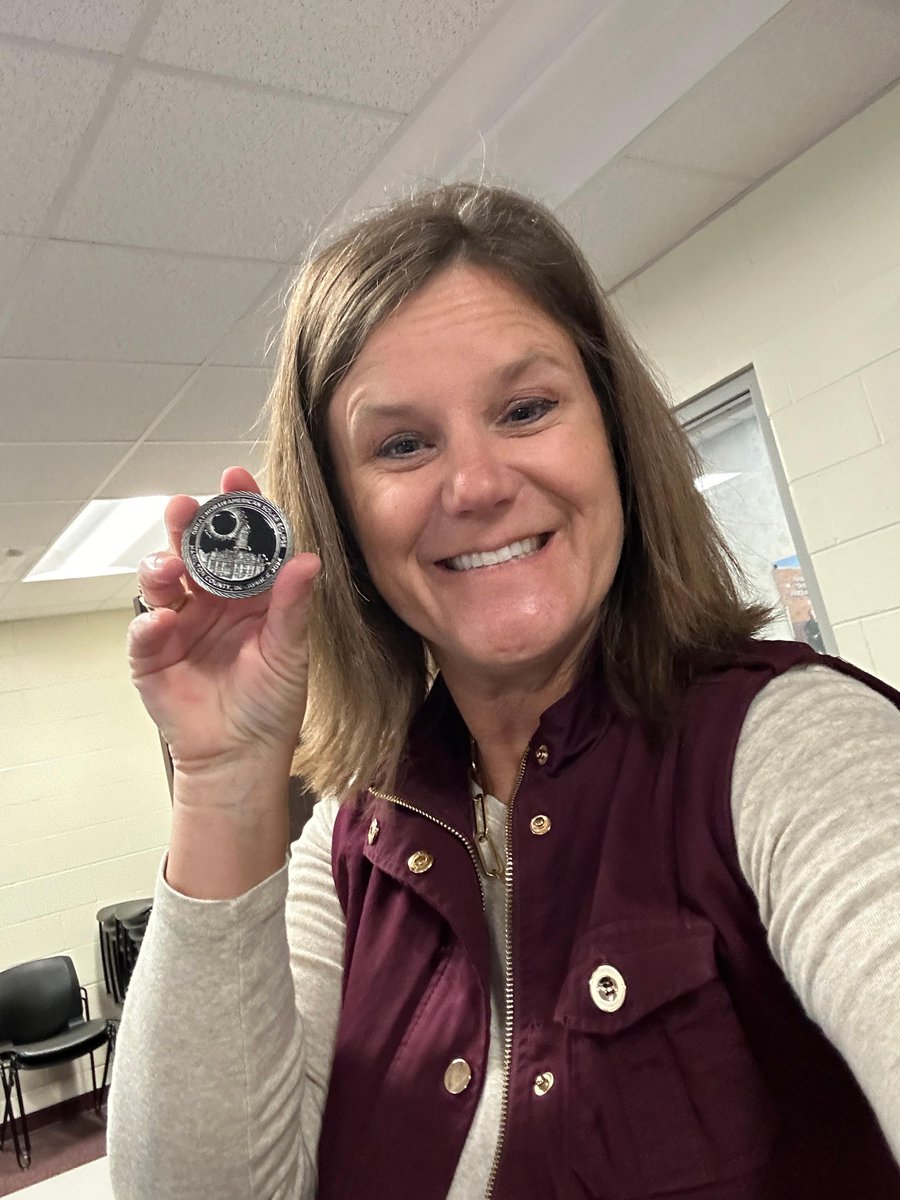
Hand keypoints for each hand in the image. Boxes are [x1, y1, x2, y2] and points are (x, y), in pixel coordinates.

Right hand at [128, 467, 319, 785]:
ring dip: (162, 564)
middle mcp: (211, 598)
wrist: (242, 755)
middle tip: (187, 507)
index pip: (244, 540)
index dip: (239, 507)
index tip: (235, 477)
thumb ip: (293, 607)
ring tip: (171, 567)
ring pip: (162, 578)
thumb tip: (307, 561)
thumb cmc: (271, 703)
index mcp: (250, 592)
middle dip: (188, 524)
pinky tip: (163, 621)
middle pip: (194, 548)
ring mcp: (179, 622)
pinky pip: (145, 629)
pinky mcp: (152, 652)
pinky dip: (151, 622)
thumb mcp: (290, 652)